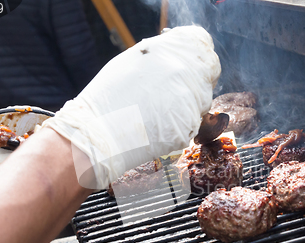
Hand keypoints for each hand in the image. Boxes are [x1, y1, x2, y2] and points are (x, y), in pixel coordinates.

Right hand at [41, 25, 220, 188]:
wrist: (97, 133)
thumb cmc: (109, 96)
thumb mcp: (134, 60)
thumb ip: (163, 55)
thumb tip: (179, 57)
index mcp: (170, 51)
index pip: (202, 47)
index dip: (197, 59)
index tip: (191, 67)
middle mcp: (185, 72)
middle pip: (206, 76)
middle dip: (194, 84)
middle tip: (169, 96)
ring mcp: (189, 102)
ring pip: (201, 102)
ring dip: (187, 106)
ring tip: (156, 112)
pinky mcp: (188, 128)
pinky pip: (191, 125)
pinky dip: (178, 126)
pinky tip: (156, 127)